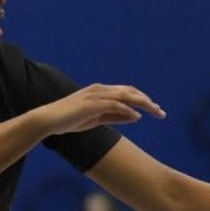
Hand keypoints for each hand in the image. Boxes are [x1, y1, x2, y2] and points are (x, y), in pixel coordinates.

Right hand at [36, 84, 165, 134]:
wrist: (47, 120)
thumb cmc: (70, 120)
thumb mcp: (98, 119)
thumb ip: (116, 116)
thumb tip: (137, 116)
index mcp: (101, 92)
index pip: (127, 92)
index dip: (143, 100)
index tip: (156, 110)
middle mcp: (100, 90)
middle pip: (130, 92)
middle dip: (148, 101)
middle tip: (162, 112)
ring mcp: (95, 95)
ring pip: (125, 96)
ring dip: (143, 104)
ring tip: (156, 112)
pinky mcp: (90, 104)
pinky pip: (114, 105)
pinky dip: (127, 110)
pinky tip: (138, 117)